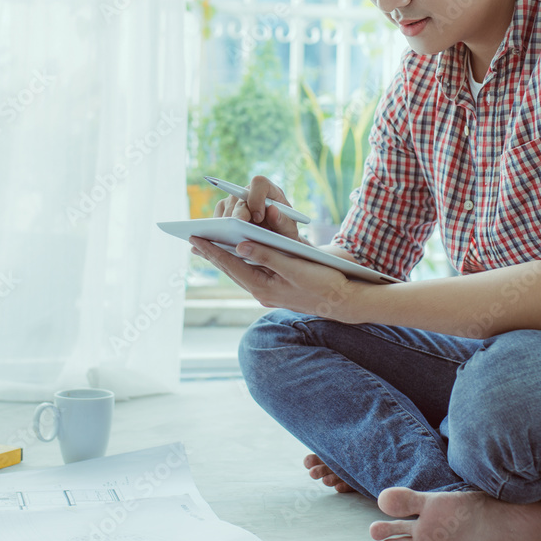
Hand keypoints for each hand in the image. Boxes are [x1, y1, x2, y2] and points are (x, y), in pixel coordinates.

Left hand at [188, 237, 367, 321]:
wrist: (345, 302)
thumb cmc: (324, 282)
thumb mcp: (296, 267)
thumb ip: (268, 256)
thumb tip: (240, 246)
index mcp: (264, 286)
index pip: (231, 265)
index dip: (212, 251)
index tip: (194, 238)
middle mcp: (263, 292)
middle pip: (232, 270)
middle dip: (213, 254)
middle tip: (194, 240)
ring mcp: (270, 293)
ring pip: (241, 273)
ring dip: (225, 259)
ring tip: (209, 248)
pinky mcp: (278, 291)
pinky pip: (253, 275)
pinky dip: (242, 263)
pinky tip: (239, 256)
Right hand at [212, 174, 301, 241]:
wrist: (274, 242)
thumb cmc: (284, 233)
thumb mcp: (289, 231)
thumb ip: (284, 222)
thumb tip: (272, 211)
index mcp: (269, 190)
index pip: (259, 183)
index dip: (257, 197)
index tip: (259, 217)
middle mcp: (249, 192)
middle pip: (239, 198)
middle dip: (239, 216)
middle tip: (240, 232)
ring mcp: (234, 201)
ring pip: (227, 208)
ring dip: (230, 225)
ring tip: (235, 241)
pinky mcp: (223, 211)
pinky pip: (217, 218)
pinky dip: (221, 230)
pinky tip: (227, 242)